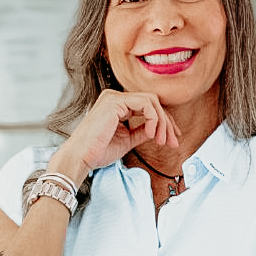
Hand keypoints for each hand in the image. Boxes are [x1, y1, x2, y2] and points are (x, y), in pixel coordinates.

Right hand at [49, 90, 179, 178]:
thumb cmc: (98, 152)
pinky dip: (153, 119)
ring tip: (161, 141)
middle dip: (167, 123)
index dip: (164, 122)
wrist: (81, 158)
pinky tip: (150, 135)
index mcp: (117, 106)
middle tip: (174, 142)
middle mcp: (115, 97)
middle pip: (153, 102)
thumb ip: (142, 132)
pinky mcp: (115, 101)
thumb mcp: (127, 140)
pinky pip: (146, 104)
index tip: (173, 139)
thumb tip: (159, 129)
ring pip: (152, 101)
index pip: (148, 107)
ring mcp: (114, 97)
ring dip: (162, 122)